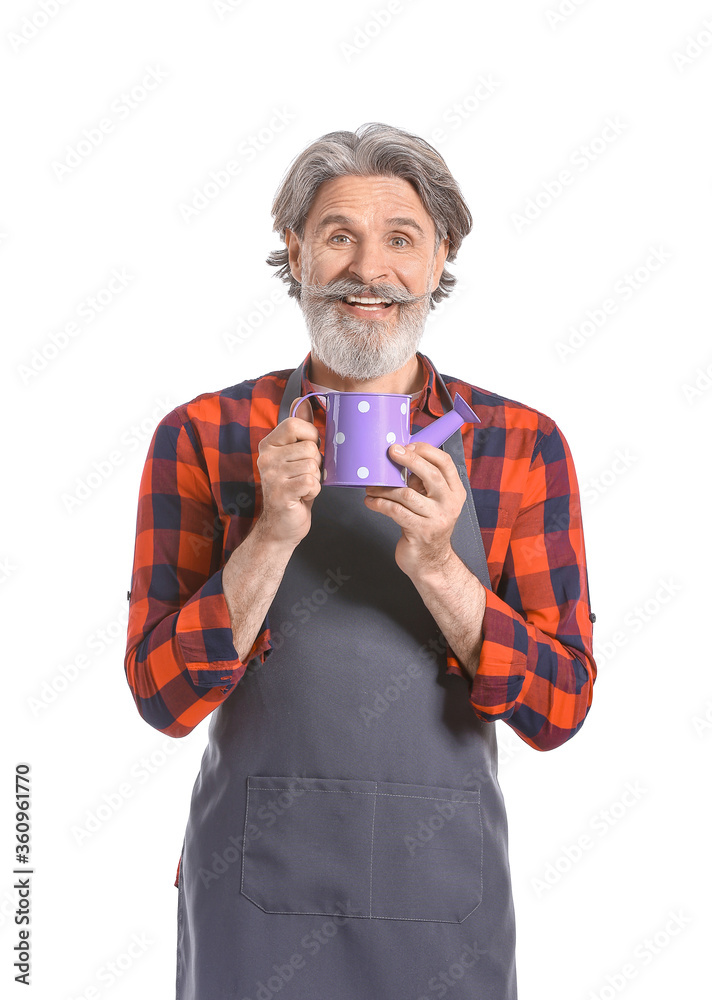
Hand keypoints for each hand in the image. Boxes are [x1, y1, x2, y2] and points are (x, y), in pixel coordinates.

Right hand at [255, 399, 321, 547]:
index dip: (311, 437)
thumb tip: (302, 399)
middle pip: (310, 447)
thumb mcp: (296, 455)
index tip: (307, 451)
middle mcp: (266, 457)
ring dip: (315, 479)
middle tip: (303, 476)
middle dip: (316, 464)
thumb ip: (299, 428)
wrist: (281, 525)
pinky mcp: (280, 492)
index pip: (296, 424)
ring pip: (313, 465)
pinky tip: (302, 496)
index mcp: (269, 444)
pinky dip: (313, 491)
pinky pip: (311, 482)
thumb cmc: (292, 488)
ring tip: (302, 487)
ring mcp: (271, 475)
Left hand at [363, 441, 466, 579]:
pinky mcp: (421, 532)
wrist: (431, 563)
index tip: (406, 446)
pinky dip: (379, 504)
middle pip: (430, 474)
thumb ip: (422, 483)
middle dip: (408, 460)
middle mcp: (449, 504)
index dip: (425, 450)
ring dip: (384, 488)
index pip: (445, 462)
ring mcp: (437, 519)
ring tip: (371, 488)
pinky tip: (370, 502)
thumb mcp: (431, 502)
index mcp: (455, 492)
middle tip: (390, 452)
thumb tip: (401, 458)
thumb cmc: (427, 528)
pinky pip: (395, 511)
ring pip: (407, 494)